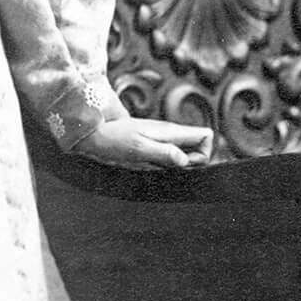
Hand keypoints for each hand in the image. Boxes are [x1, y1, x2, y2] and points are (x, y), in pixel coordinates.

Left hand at [73, 115, 213, 170]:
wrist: (94, 134)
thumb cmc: (113, 140)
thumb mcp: (138, 149)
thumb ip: (163, 153)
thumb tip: (185, 160)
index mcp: (170, 132)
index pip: (205, 135)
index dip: (204, 153)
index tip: (186, 164)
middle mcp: (169, 134)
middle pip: (198, 146)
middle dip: (192, 162)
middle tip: (168, 168)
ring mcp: (162, 139)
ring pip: (185, 152)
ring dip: (178, 165)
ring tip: (157, 168)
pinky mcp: (153, 144)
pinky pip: (170, 155)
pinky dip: (167, 165)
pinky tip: (151, 168)